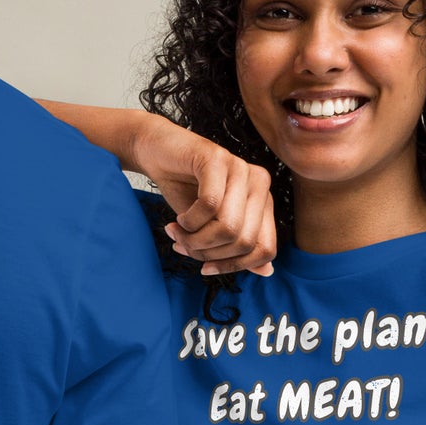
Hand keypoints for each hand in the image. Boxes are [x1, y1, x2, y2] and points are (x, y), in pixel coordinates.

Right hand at [127, 114, 275, 276]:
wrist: (157, 153)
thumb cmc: (185, 190)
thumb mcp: (211, 226)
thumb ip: (238, 247)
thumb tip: (267, 272)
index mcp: (263, 201)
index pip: (266, 249)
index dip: (235, 266)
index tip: (205, 268)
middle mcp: (259, 183)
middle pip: (244, 242)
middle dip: (209, 253)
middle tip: (184, 246)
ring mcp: (241, 168)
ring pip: (228, 228)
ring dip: (195, 239)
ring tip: (178, 233)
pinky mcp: (217, 159)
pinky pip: (209, 205)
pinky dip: (189, 220)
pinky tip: (179, 218)